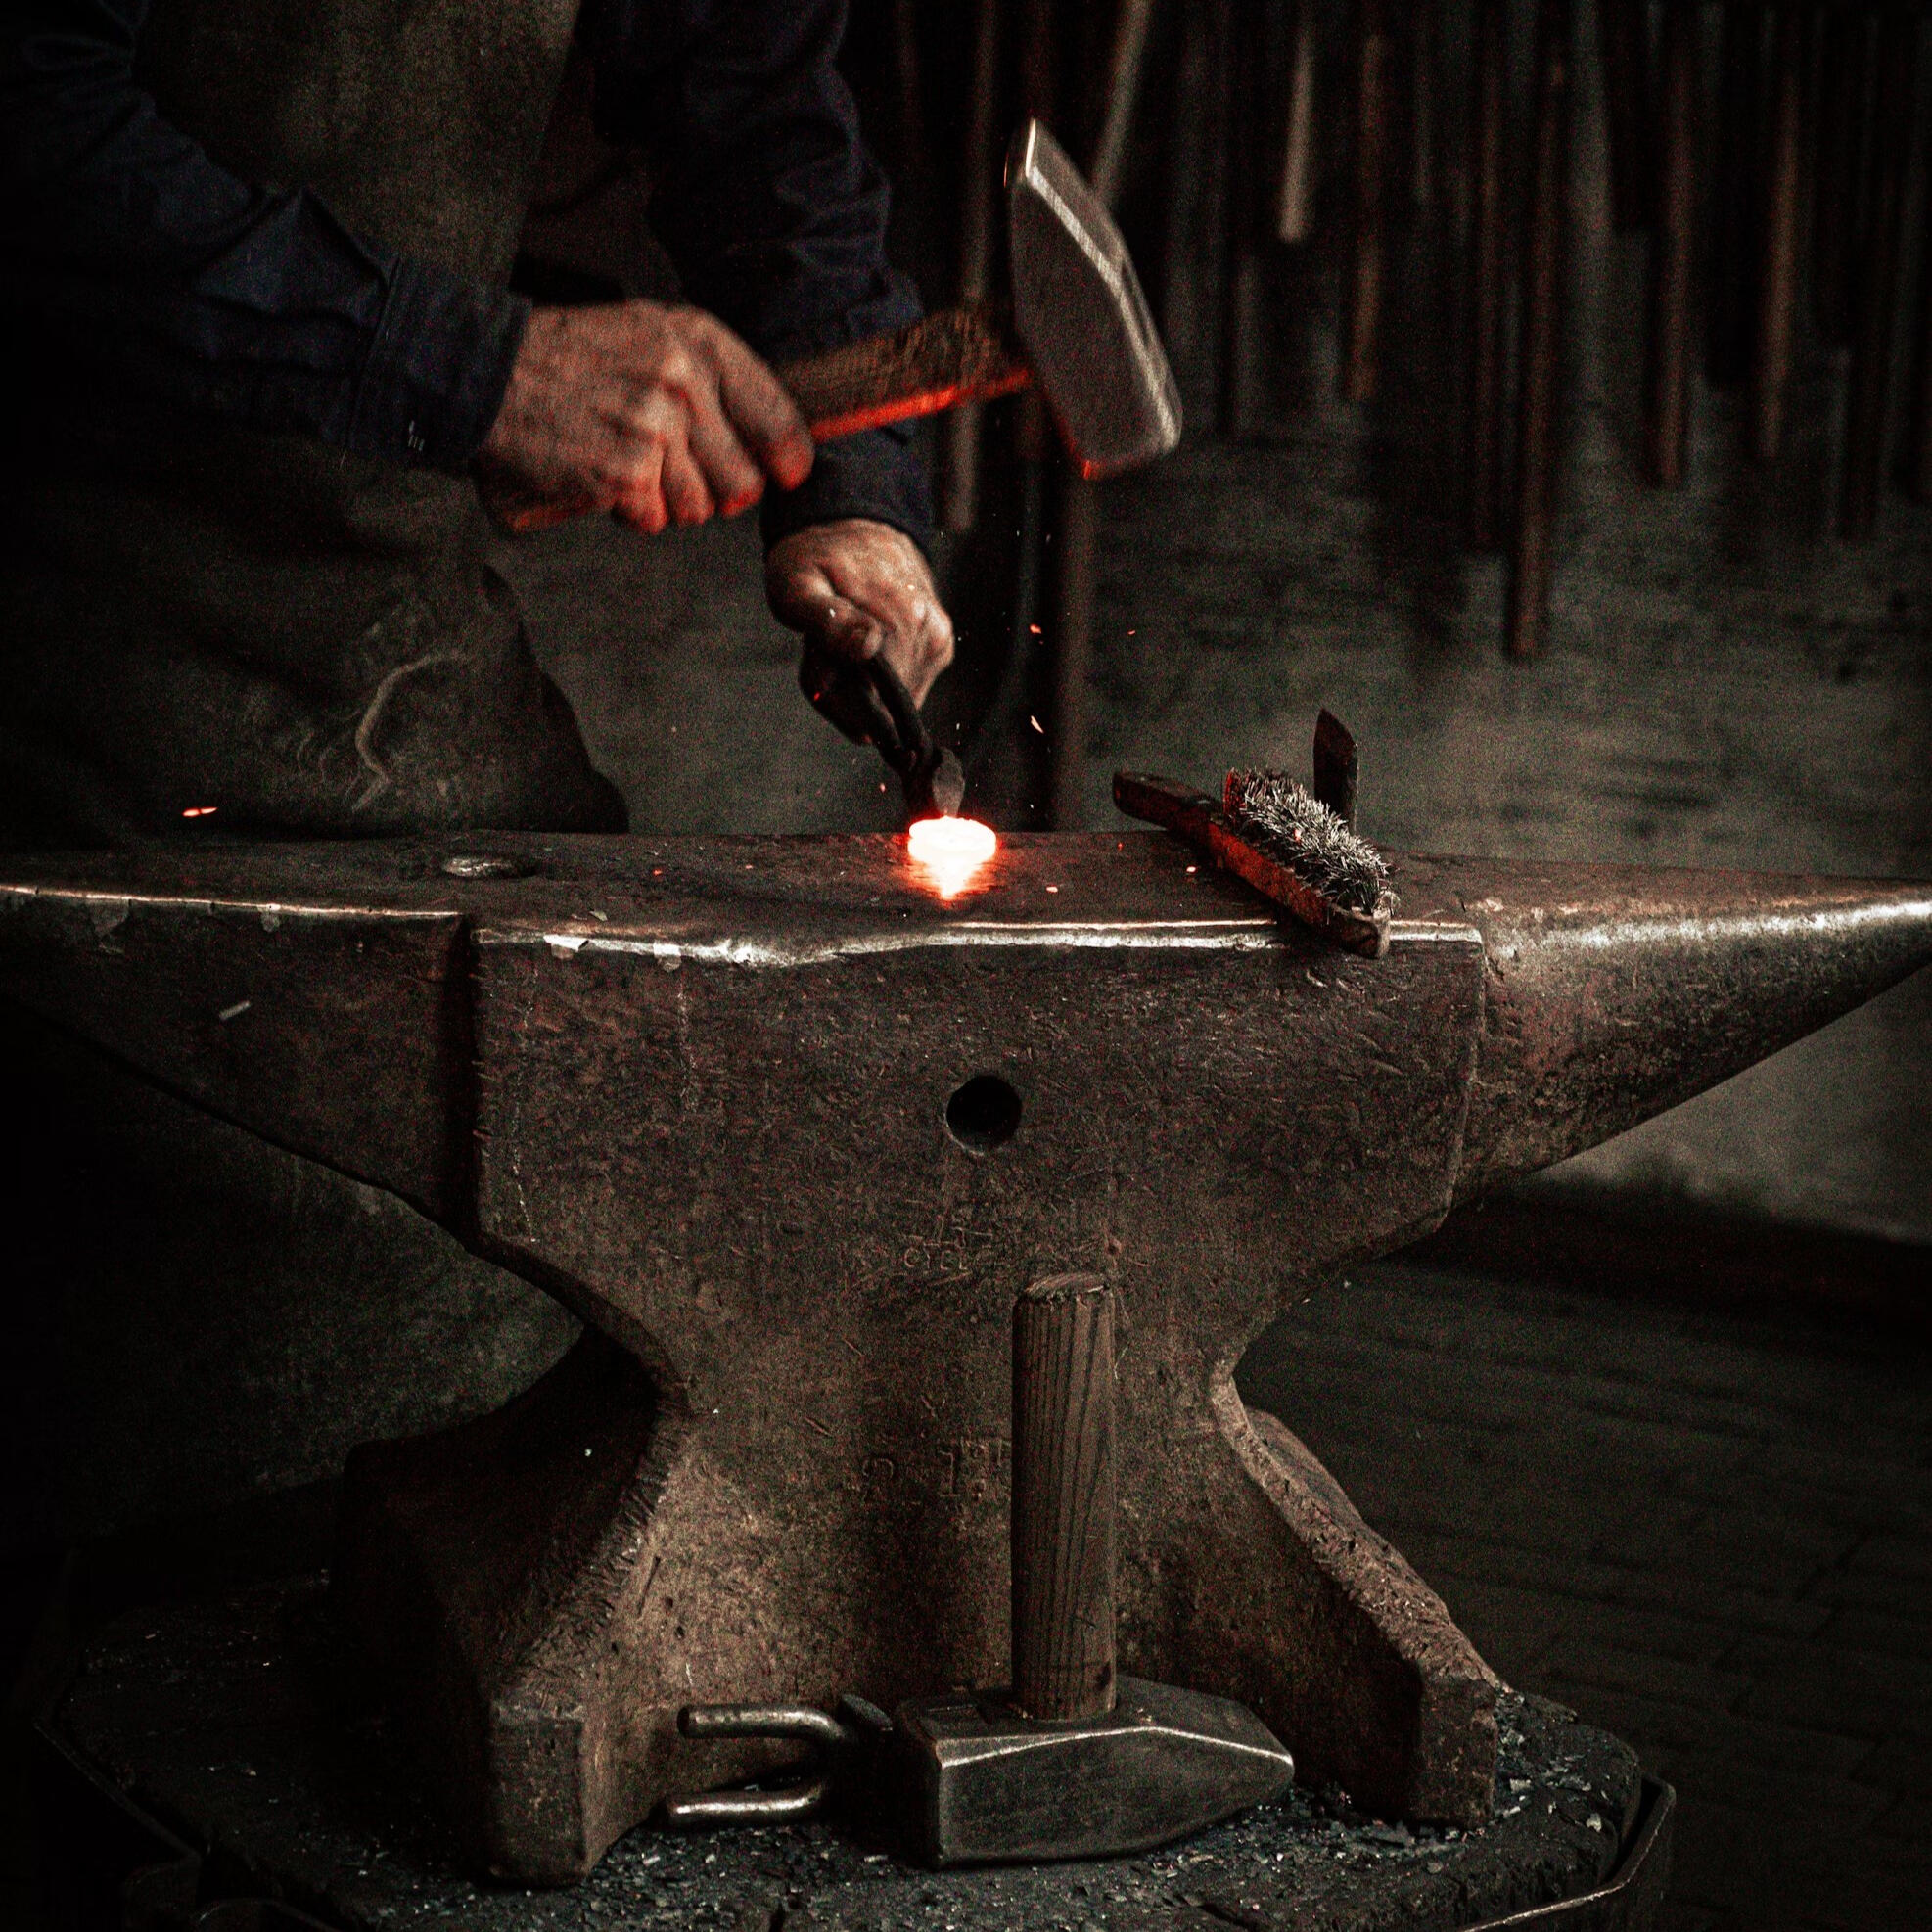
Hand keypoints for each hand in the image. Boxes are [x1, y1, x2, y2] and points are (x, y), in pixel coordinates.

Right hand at [478, 302, 813, 532]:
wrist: (487, 372)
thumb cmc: (570, 359)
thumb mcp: (650, 337)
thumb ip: (711, 377)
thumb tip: (778, 442)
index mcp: (699, 342)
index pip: (780, 422)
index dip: (786, 461)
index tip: (781, 473)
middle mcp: (684, 380)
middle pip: (745, 481)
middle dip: (717, 492)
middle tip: (677, 474)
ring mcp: (655, 426)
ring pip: (701, 507)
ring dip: (670, 503)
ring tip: (631, 466)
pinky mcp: (624, 470)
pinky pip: (656, 519)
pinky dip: (633, 512)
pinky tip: (605, 479)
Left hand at [767, 521, 955, 750]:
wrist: (851, 527)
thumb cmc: (814, 561)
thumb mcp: (798, 586)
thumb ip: (827, 622)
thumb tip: (868, 647)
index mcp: (897, 625)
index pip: (871, 712)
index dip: (836, 699)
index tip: (818, 665)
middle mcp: (928, 637)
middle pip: (884, 708)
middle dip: (847, 691)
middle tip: (824, 648)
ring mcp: (938, 643)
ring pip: (895, 699)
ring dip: (862, 683)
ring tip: (842, 641)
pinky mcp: (941, 644)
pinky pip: (907, 684)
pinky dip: (880, 674)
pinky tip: (863, 643)